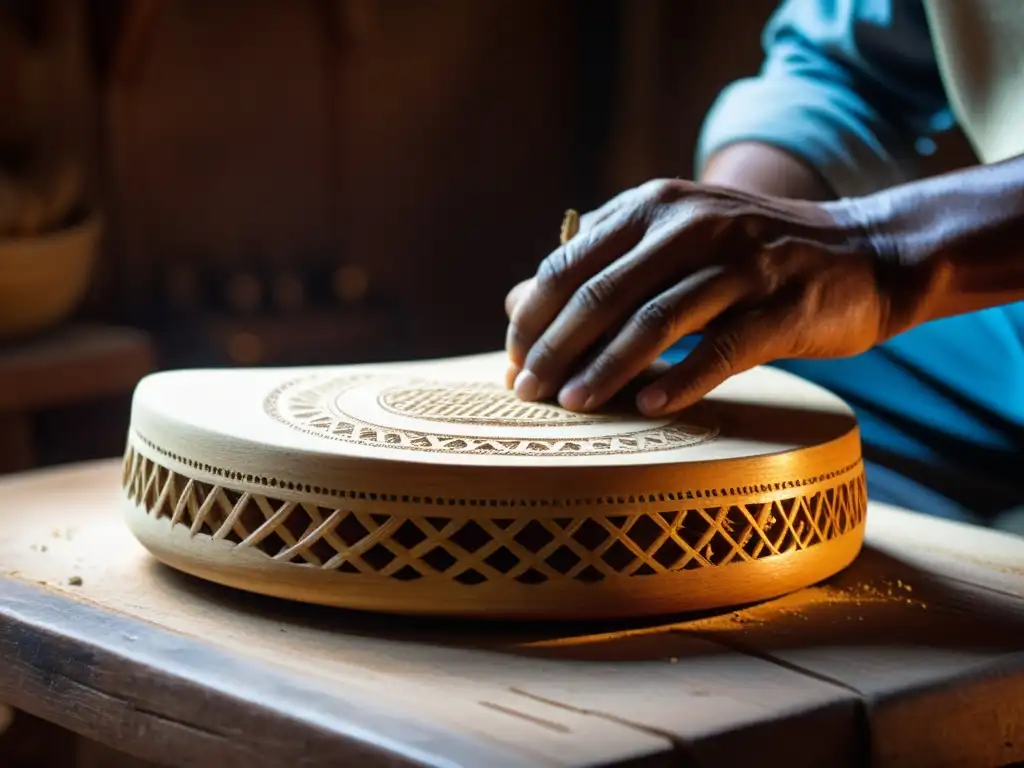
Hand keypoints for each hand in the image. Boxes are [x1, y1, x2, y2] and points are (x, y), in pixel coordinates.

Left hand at [504, 178, 927, 415]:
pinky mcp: (783, 306)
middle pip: (602, 293)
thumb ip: (597, 264)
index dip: (533, 316)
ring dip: (606, 369)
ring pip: (655, 321)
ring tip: (572, 405)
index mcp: (654, 207)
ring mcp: (742, 264)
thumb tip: (514, 302)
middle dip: (555, 348)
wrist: (865, 252)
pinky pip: (721, 349)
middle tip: (527, 393)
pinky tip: (649, 408)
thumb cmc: (749, 255)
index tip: (512, 362)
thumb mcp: (670, 241)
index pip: (569, 262)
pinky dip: (680, 380)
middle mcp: (693, 225)